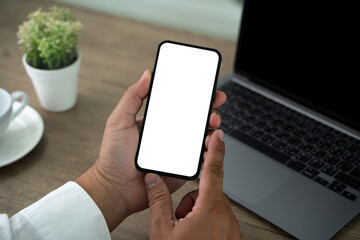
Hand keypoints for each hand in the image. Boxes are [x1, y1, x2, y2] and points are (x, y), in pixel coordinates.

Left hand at [76, 70, 226, 230]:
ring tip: (213, 122)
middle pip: (195, 118)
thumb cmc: (113, 157)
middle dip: (208, 109)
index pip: (179, 104)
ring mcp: (177, 150)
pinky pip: (200, 156)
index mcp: (157, 121)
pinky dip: (209, 148)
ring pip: (201, 136)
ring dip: (211, 127)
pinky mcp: (183, 166)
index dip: (193, 95)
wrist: (116, 189)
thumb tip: (146, 75)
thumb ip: (132, 97)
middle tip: (214, 103)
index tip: (204, 87)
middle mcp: (170, 134)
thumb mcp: (119, 120)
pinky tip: (210, 142)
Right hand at [145, 130, 240, 239]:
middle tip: (180, 216)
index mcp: (210, 211)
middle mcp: (226, 219)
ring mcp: (231, 230)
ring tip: (185, 229)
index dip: (215, 150)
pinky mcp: (232, 239)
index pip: (214, 171)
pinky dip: (208, 223)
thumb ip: (158, 201)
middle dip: (193, 199)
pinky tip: (195, 235)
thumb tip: (153, 180)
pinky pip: (221, 221)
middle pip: (210, 193)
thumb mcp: (162, 230)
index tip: (217, 136)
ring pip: (215, 207)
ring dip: (199, 212)